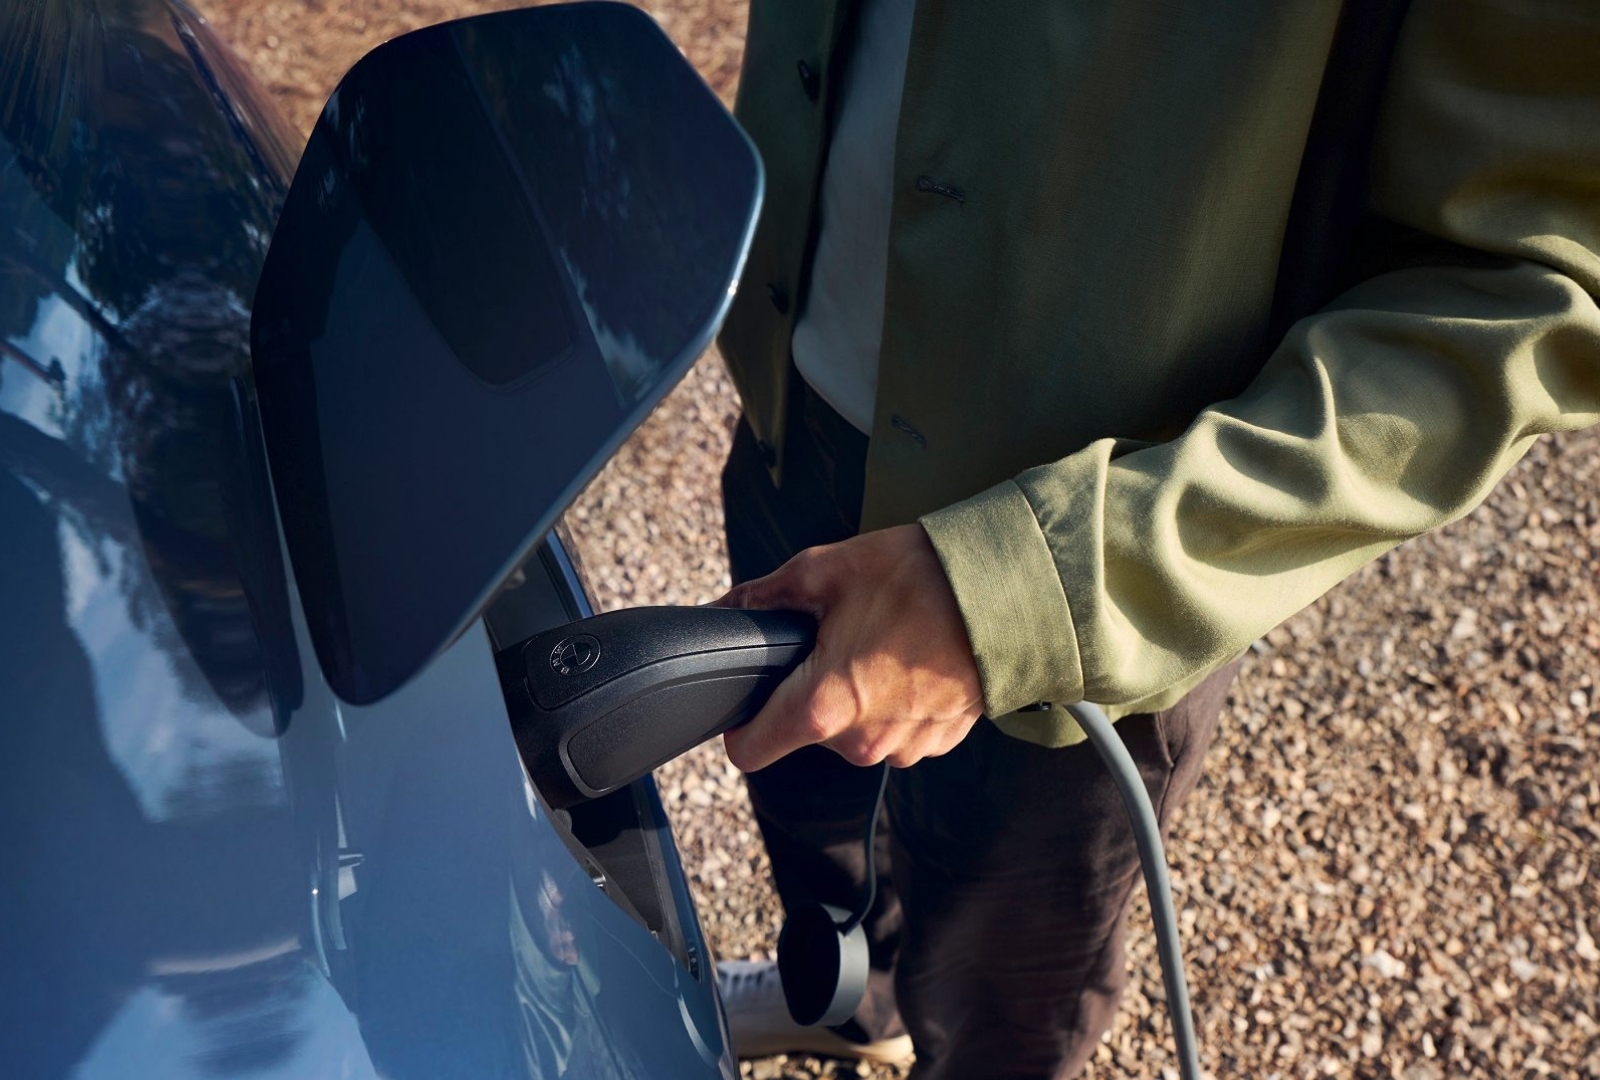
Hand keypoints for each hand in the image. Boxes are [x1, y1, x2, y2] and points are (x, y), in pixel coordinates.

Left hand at [715, 524, 984, 771]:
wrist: (1011, 594)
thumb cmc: (920, 579)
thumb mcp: (825, 570)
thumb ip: (764, 596)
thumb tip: (724, 609)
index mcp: (823, 706)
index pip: (749, 750)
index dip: (741, 722)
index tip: (753, 695)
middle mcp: (861, 741)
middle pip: (806, 730)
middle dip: (812, 688)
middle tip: (839, 636)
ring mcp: (903, 747)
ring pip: (853, 730)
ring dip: (857, 694)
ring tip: (884, 641)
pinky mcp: (936, 742)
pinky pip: (895, 729)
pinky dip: (896, 701)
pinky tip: (914, 659)